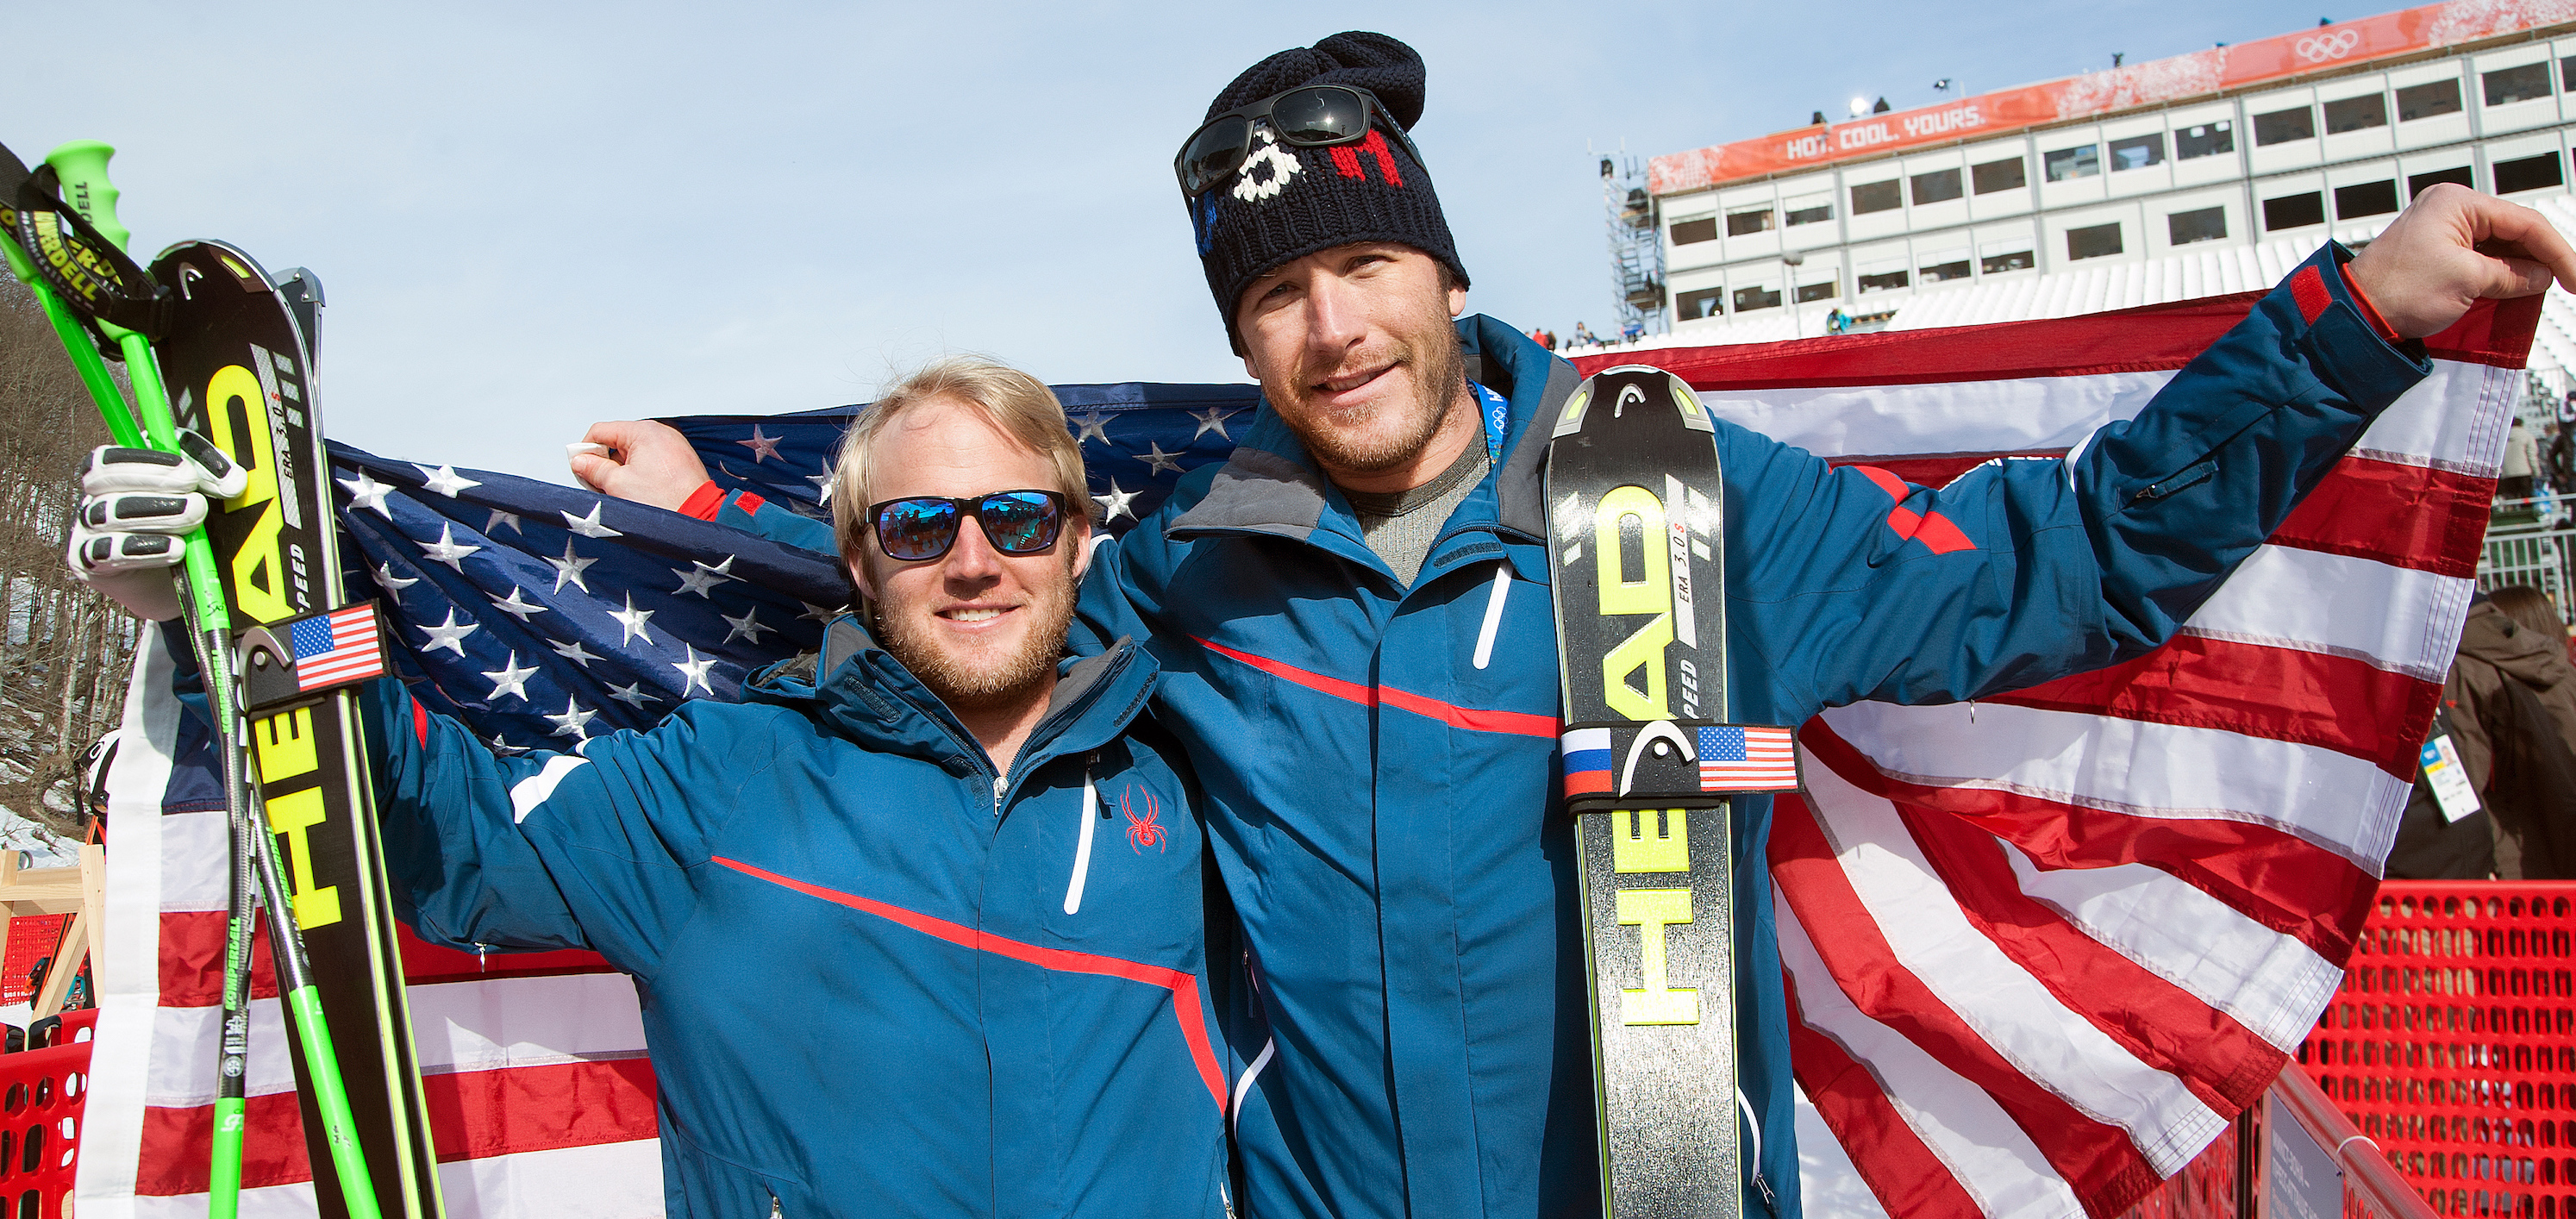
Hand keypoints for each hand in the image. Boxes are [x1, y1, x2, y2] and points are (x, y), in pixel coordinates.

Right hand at [67, 440, 248, 621]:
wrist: (185, 587)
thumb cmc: (192, 530)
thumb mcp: (205, 496)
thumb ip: (215, 478)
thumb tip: (233, 481)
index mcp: (119, 469)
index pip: (116, 452)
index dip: (149, 459)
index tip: (189, 471)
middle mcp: (96, 494)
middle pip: (103, 475)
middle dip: (153, 481)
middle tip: (196, 497)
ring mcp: (87, 528)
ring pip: (106, 512)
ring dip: (154, 514)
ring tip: (193, 519)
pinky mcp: (89, 563)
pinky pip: (104, 552)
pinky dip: (142, 549)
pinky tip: (175, 549)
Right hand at [569, 420, 710, 511]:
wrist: (699, 517)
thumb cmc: (665, 500)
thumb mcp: (617, 484)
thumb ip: (593, 468)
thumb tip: (580, 461)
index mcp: (644, 431)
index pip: (601, 431)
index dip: (586, 449)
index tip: (582, 468)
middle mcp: (661, 433)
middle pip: (617, 442)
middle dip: (605, 464)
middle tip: (600, 486)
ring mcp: (673, 447)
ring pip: (633, 455)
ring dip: (622, 473)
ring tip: (622, 494)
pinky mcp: (680, 462)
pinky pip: (651, 463)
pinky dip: (639, 476)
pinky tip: (639, 494)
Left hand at [2345, 184, 2575, 338]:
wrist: (2353, 314)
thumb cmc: (2399, 292)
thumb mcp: (2468, 281)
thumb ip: (2513, 275)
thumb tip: (2542, 276)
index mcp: (2457, 202)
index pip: (2524, 222)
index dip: (2557, 251)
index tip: (2575, 279)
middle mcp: (2449, 208)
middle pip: (2514, 230)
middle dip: (2541, 258)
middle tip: (2566, 284)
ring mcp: (2441, 228)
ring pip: (2500, 244)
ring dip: (2522, 267)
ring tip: (2541, 289)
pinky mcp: (2435, 251)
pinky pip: (2480, 257)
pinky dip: (2501, 273)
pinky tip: (2516, 288)